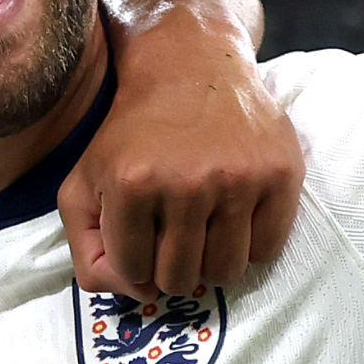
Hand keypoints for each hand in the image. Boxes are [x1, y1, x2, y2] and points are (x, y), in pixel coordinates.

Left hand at [60, 27, 303, 301]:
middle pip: (180, 279)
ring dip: (211, 262)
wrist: (192, 68)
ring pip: (225, 273)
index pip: (133, 271)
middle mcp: (185, 184)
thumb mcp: (84, 182)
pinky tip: (235, 216)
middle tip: (174, 236)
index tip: (141, 235)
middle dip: (172, 267)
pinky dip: (250, 246)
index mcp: (131, 185)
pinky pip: (267, 251)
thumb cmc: (132, 134)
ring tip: (204, 229)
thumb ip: (88, 251)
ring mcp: (237, 180)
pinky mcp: (279, 175)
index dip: (135, 260)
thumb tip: (141, 295)